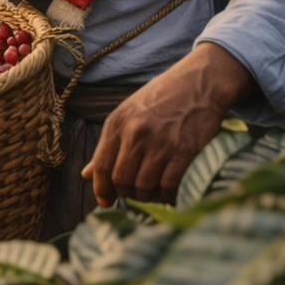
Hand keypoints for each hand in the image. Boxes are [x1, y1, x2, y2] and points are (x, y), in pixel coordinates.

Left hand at [80, 43, 254, 205]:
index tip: (105, 201)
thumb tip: (85, 175)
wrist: (199, 84)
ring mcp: (161, 143)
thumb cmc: (162, 99)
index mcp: (118, 123)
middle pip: (121, 181)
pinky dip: (168, 195)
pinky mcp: (184, 152)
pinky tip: (170, 189)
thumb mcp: (128, 114)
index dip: (101, 189)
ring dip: (148, 196)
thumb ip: (107, 146)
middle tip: (136, 192)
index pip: (101, 166)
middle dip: (126, 193)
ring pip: (144, 187)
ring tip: (154, 189)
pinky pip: (169, 187)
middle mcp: (136, 133)